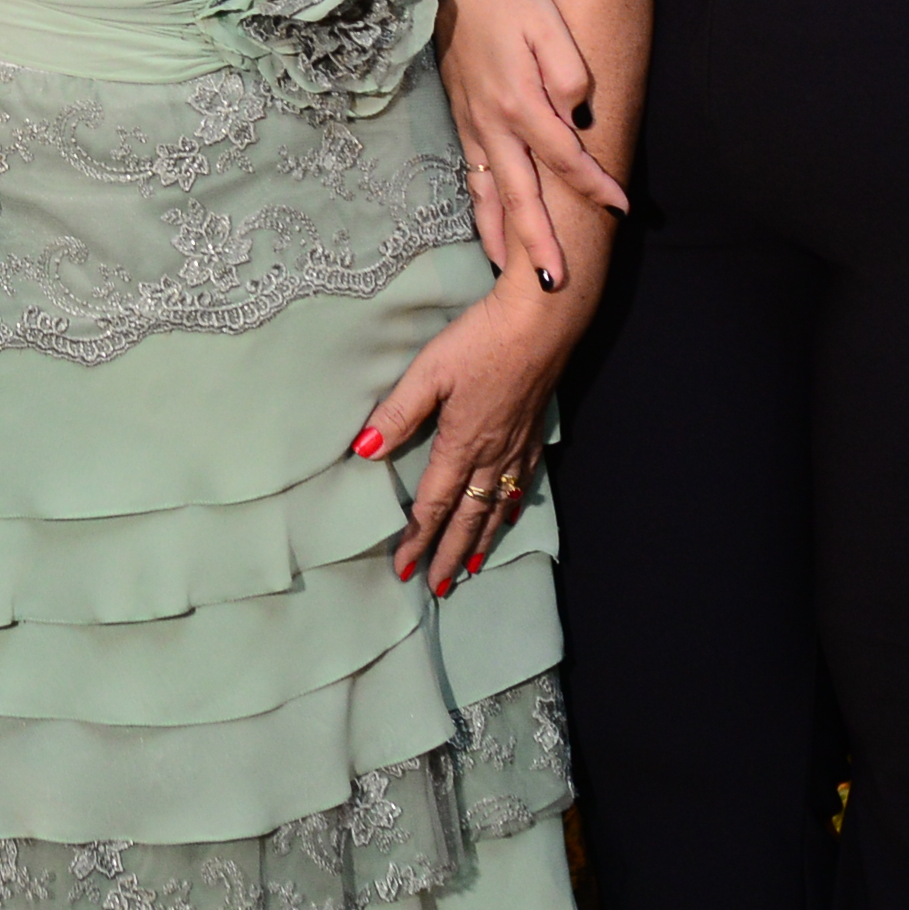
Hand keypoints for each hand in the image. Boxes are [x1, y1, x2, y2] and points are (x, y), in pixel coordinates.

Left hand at [358, 265, 591, 591]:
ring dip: (481, 540)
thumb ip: (398, 412)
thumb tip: (365, 450)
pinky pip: (522, 483)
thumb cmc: (482, 339)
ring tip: (469, 569)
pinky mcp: (533, 431)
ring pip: (496, 506)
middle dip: (449, 554)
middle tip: (437, 588)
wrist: (543, 321)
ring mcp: (517, 445)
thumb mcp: (430, 371)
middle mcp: (492, 455)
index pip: (434, 505)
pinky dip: (511, 507)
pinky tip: (509, 515)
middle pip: (468, 517)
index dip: (418, 540)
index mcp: (461, 444)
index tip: (405, 571)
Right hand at [428, 0, 626, 293]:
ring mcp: (474, 128)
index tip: (622, 207)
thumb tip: (579, 112)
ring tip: (512, 275)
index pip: (565, 157)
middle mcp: (494, 125)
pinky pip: (474, 180)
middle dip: (538, 242)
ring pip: (490, 195)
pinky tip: (488, 232)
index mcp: (520, 103)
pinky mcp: (463, 124)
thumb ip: (567, 69)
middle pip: (521, 195)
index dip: (595, 185)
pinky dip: (482, 212)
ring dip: (503, 237)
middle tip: (554, 283)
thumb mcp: (547, 22)